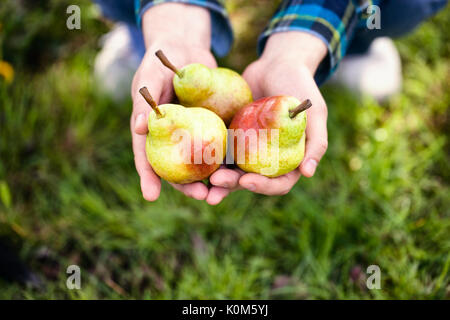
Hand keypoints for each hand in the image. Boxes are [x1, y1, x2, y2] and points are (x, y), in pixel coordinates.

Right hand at [131, 4, 219, 201]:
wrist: (186, 49)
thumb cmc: (161, 62)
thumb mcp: (151, 78)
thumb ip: (145, 102)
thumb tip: (139, 129)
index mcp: (153, 131)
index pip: (147, 157)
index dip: (148, 177)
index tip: (151, 196)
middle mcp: (173, 138)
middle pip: (177, 168)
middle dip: (187, 186)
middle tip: (201, 196)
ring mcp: (194, 134)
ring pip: (201, 163)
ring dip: (211, 179)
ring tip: (222, 192)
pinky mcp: (213, 126)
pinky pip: (221, 145)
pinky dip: (228, 159)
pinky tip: (240, 169)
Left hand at [210, 32, 328, 195]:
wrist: (276, 64)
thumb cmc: (300, 87)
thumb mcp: (314, 113)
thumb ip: (316, 142)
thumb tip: (307, 173)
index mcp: (288, 160)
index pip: (278, 183)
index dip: (263, 187)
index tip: (247, 181)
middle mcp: (266, 159)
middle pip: (249, 180)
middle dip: (232, 185)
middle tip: (215, 183)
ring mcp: (247, 149)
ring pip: (231, 169)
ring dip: (217, 180)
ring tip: (200, 185)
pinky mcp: (230, 136)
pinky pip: (218, 150)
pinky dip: (207, 157)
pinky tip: (193, 160)